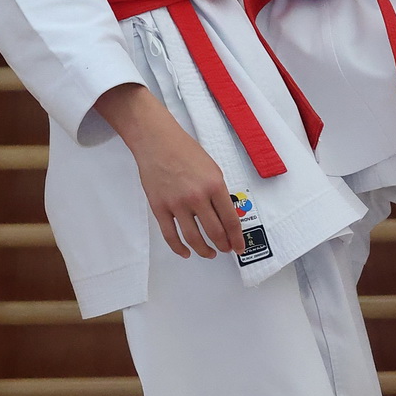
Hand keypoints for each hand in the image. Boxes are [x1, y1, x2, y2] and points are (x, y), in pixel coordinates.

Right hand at [94, 82, 242, 257]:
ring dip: (204, 250)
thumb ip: (219, 193)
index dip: (237, 238)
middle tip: (226, 249)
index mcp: (215, 186)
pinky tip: (185, 252)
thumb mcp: (212, 169)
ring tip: (209, 253)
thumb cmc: (185, 151)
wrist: (157, 142)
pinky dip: (179, 248)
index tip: (239, 247)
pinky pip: (170, 235)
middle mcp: (197, 197)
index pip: (231, 220)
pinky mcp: (159, 208)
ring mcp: (177, 204)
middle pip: (215, 232)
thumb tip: (226, 216)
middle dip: (223, 245)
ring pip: (193, 238)